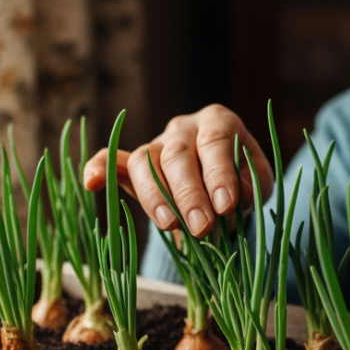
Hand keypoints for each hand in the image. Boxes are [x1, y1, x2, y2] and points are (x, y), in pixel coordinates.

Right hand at [82, 104, 272, 237]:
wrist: (221, 186)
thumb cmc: (242, 180)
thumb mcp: (259, 180)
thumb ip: (251, 185)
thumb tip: (234, 197)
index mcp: (218, 122)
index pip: (215, 142)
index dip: (219, 174)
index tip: (226, 207)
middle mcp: (183, 127)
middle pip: (177, 155)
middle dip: (189, 194)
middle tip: (202, 228)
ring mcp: (156, 144)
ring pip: (144, 161)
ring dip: (155, 195)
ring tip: (170, 226)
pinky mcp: (132, 163)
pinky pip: (111, 159)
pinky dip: (99, 167)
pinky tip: (90, 183)